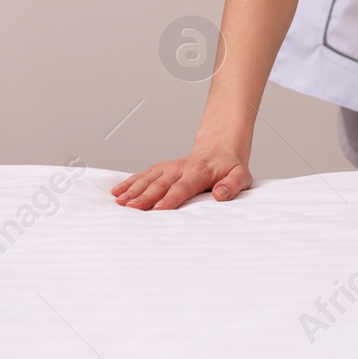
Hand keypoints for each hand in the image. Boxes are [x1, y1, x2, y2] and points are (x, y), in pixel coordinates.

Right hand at [110, 147, 251, 210]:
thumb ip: (233, 185)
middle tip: (132, 208)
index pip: (184, 187)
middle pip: (162, 183)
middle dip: (146, 196)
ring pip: (149, 178)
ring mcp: (169, 167)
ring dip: (133, 189)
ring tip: (120, 201)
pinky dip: (130, 182)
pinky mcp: (161, 168)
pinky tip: (116, 192)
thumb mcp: (241, 176)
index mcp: (201, 172)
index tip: (159, 209)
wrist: (221, 149)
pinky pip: (144, 174)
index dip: (171, 198)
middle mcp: (182, 168)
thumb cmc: (230, 168)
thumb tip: (220, 194)